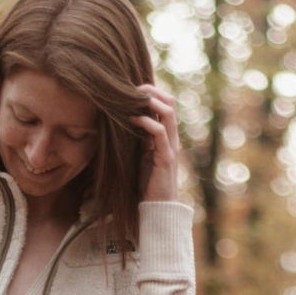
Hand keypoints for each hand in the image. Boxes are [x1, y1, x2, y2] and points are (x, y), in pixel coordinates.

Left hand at [134, 82, 180, 201]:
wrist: (157, 206)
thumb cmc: (147, 181)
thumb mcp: (141, 154)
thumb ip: (139, 137)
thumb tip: (124, 120)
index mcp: (166, 135)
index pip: (166, 104)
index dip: (152, 92)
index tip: (132, 88)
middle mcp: (172, 137)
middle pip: (170, 103)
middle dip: (152, 91)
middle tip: (132, 88)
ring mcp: (171, 146)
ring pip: (168, 114)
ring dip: (151, 102)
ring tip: (133, 98)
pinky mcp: (166, 157)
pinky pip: (160, 133)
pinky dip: (147, 122)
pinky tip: (133, 119)